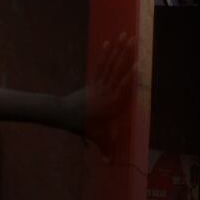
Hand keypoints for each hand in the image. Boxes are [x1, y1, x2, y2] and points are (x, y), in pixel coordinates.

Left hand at [67, 31, 136, 147]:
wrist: (62, 114)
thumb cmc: (82, 126)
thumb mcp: (96, 137)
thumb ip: (106, 148)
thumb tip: (110, 164)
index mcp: (110, 103)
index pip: (122, 87)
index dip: (129, 75)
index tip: (137, 63)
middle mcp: (105, 90)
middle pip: (116, 69)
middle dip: (124, 53)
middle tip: (132, 39)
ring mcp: (98, 83)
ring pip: (109, 64)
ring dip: (116, 49)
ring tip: (122, 35)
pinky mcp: (92, 80)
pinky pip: (99, 65)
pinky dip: (103, 54)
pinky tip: (107, 43)